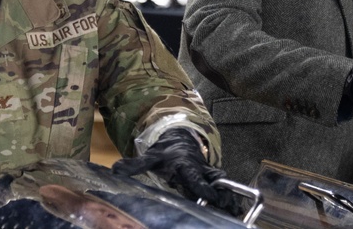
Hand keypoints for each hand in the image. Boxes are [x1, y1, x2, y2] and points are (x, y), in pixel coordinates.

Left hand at [111, 128, 239, 213]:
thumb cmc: (163, 153)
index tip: (208, 195)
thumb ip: (134, 165)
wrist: (179, 140)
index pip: (193, 177)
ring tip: (237, 212)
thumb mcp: (149, 158)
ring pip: (222, 183)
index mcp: (184, 165)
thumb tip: (115, 169)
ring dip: (229, 196)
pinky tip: (236, 210)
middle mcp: (199, 169)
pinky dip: (230, 196)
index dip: (201, 186)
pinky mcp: (211, 178)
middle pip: (213, 181)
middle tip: (230, 207)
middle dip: (222, 193)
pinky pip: (223, 186)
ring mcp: (207, 173)